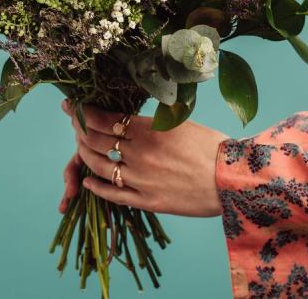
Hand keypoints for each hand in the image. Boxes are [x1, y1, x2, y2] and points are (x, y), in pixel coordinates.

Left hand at [57, 100, 227, 217]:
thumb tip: (134, 112)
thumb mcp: (182, 122)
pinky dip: (97, 187)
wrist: (233, 181)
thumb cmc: (214, 147)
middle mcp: (140, 155)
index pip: (105, 119)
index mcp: (149, 131)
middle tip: (74, 123)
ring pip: (100, 167)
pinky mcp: (147, 202)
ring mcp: (141, 180)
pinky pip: (113, 195)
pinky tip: (89, 180)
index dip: (84, 112)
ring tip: (80, 146)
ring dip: (85, 155)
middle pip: (97, 141)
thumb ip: (154, 119)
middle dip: (80, 130)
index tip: (74, 106)